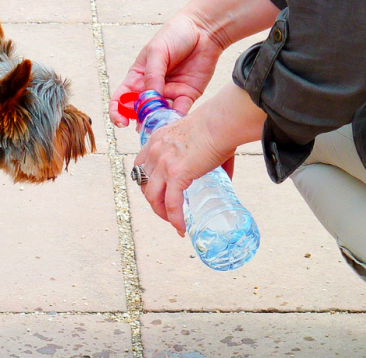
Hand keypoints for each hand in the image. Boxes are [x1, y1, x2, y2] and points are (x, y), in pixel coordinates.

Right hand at [110, 12, 224, 126]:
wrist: (203, 30)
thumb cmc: (175, 35)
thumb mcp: (158, 51)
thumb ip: (152, 75)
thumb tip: (149, 98)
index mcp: (137, 77)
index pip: (121, 99)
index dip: (117, 112)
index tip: (122, 122)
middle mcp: (151, 89)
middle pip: (139, 111)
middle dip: (139, 121)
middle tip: (144, 124)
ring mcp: (169, 94)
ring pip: (159, 115)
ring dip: (157, 122)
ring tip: (159, 124)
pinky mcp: (186, 96)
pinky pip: (179, 112)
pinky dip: (175, 119)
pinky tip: (173, 120)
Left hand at [136, 109, 235, 235]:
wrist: (221, 121)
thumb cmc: (218, 125)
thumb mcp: (199, 138)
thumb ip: (205, 157)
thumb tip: (225, 178)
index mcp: (157, 140)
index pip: (141, 166)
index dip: (146, 182)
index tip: (157, 192)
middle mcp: (155, 152)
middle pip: (144, 184)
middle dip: (154, 201)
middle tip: (168, 211)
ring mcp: (163, 164)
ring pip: (153, 198)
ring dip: (161, 213)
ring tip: (174, 222)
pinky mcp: (176, 174)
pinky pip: (171, 204)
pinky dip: (175, 218)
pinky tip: (181, 227)